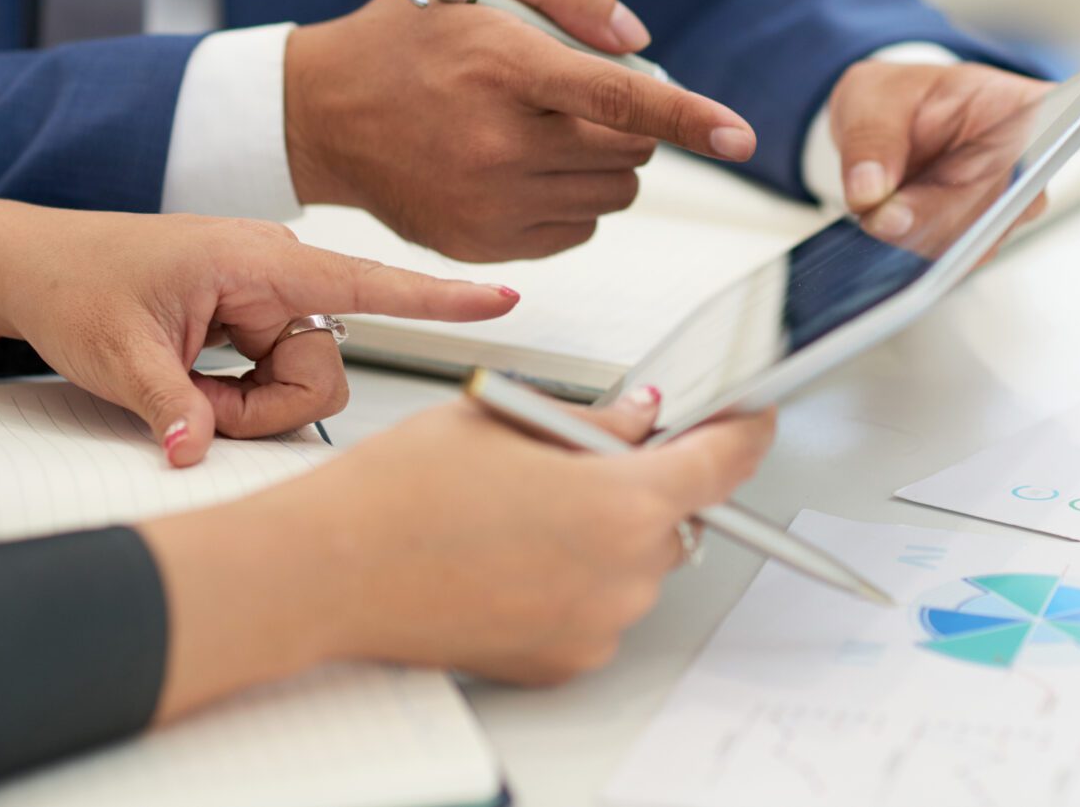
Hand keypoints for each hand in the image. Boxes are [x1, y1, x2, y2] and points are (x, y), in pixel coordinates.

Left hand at [0, 201, 516, 464]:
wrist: (30, 264)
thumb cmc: (73, 283)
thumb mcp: (117, 355)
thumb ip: (171, 406)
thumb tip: (199, 452)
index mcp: (255, 261)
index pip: (365, 282)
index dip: (437, 297)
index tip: (502, 298)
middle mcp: (274, 273)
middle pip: (321, 367)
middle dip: (264, 408)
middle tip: (193, 412)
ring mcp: (263, 297)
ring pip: (297, 378)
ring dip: (243, 404)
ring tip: (177, 387)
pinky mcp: (251, 317)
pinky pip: (271, 374)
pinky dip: (233, 394)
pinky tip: (187, 378)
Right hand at [139, 390, 776, 717]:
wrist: (329, 571)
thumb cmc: (400, 491)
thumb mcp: (505, 418)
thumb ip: (594, 421)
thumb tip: (641, 418)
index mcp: (620, 501)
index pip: (721, 463)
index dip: (743, 433)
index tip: (751, 420)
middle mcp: (622, 573)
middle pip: (674, 515)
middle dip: (642, 480)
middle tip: (574, 455)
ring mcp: (596, 625)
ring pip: (633, 562)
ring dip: (604, 531)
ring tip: (519, 508)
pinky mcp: (564, 660)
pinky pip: (598, 606)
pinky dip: (574, 578)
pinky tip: (508, 552)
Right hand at [285, 0, 756, 260]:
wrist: (322, 114)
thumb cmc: (408, 34)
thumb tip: (637, 41)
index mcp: (502, 66)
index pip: (619, 97)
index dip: (688, 116)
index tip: (740, 136)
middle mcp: (498, 142)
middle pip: (629, 151)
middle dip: (629, 123)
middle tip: (576, 97)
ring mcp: (490, 202)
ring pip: (612, 195)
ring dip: (603, 162)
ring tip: (540, 129)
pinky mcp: (484, 244)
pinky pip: (578, 230)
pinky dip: (571, 199)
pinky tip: (518, 166)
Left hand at [829, 60, 1079, 251]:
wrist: (881, 133)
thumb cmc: (895, 102)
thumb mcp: (872, 99)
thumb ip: (873, 140)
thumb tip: (872, 192)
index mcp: (1010, 106)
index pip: (1071, 108)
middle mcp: (1022, 158)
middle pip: (1015, 194)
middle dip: (946, 210)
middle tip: (888, 213)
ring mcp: (1003, 204)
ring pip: (981, 235)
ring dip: (925, 233)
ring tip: (881, 215)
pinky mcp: (977, 238)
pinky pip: (957, 257)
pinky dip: (918, 251)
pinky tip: (891, 235)